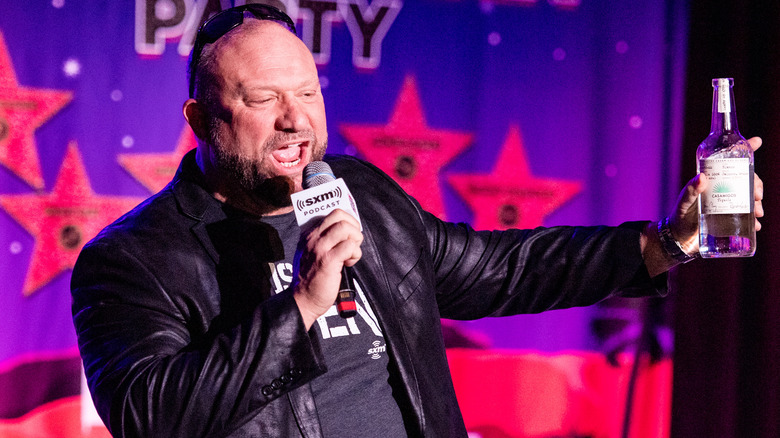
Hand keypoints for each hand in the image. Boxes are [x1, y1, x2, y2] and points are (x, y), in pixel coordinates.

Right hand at [293, 209, 362, 328]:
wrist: (303, 299)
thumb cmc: (311, 278)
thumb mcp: (312, 253)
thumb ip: (325, 240)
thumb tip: (346, 231)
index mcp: (309, 234)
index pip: (332, 213)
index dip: (347, 220)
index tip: (351, 233)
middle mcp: (313, 238)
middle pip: (339, 215)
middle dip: (353, 226)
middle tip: (353, 241)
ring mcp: (320, 248)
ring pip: (346, 228)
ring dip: (355, 240)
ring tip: (351, 253)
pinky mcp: (328, 260)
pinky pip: (349, 246)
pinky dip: (355, 254)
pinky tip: (349, 263)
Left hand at [670, 136, 763, 252]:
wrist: (679, 238)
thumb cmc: (679, 216)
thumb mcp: (684, 202)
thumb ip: (690, 191)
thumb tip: (702, 177)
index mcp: (711, 180)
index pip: (728, 161)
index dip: (744, 150)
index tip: (756, 141)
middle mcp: (722, 188)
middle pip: (745, 179)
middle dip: (756, 184)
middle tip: (758, 196)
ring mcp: (727, 202)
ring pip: (749, 196)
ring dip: (757, 203)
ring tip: (758, 213)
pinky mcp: (730, 217)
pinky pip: (746, 215)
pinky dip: (753, 220)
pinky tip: (756, 225)